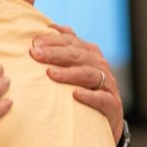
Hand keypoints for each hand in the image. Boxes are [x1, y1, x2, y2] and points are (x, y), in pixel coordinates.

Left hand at [30, 24, 123, 143]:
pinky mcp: (112, 104)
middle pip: (77, 55)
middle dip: (55, 53)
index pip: (70, 42)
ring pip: (88, 74)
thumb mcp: (76, 66)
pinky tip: (75, 94)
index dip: (53, 40)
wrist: (106, 119)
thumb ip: (66, 47)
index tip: (34, 43)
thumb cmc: (85, 88)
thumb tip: (49, 27)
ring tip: (50, 73)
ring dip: (69, 73)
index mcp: (90, 53)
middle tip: (35, 54)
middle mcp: (100, 65)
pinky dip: (89, 96)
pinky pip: (101, 98)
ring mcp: (107, 84)